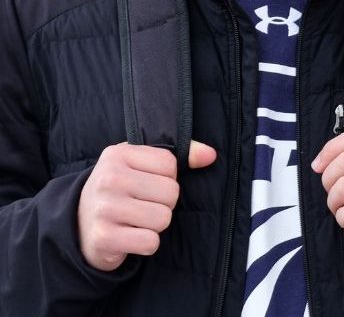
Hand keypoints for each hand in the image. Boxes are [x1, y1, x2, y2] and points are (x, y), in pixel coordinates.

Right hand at [78, 140, 215, 270]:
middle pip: (170, 192)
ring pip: (163, 218)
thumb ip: (181, 155)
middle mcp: (108, 178)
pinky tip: (130, 236)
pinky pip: (150, 242)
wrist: (78, 224)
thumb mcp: (142, 163)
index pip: (170, 164)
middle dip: (164, 203)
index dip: (167, 178)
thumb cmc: (120, 189)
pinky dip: (147, 243)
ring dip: (155, 224)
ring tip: (136, 220)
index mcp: (119, 154)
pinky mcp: (104, 238)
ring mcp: (104, 208)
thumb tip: (210, 156)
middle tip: (142, 204)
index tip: (147, 182)